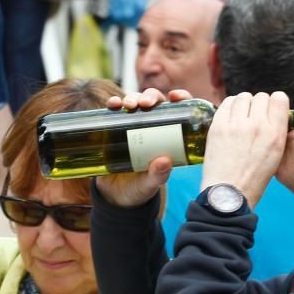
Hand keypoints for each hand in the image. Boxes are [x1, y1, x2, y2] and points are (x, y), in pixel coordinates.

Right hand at [95, 89, 192, 207]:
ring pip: (134, 103)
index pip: (178, 111)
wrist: (114, 197)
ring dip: (132, 97)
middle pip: (154, 103)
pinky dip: (114, 104)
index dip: (180, 98)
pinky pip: (114, 111)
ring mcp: (131, 126)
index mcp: (167, 136)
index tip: (176, 96)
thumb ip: (158, 175)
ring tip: (128, 105)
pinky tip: (113, 104)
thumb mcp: (150, 184)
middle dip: (150, 97)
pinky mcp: (113, 129)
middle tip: (146, 104)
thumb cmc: (139, 188)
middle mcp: (150, 127)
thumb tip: (164, 161)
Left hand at [199, 92, 289, 209]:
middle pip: (261, 96)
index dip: (276, 103)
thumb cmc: (253, 178)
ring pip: (243, 96)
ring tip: (242, 116)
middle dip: (259, 104)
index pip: (280, 98)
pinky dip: (230, 106)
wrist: (228, 192)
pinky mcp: (218, 125)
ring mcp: (236, 124)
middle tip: (254, 116)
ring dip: (244, 103)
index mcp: (275, 134)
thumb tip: (273, 114)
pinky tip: (231, 116)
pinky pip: (227, 102)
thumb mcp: (277, 156)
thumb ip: (277, 132)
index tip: (271, 110)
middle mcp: (257, 125)